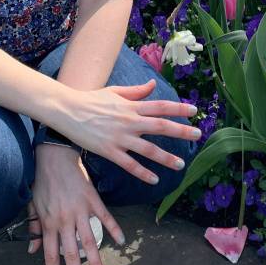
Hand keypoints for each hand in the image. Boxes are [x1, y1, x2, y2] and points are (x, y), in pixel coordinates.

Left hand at [28, 144, 124, 264]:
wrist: (54, 155)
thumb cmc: (41, 180)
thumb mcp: (32, 205)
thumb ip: (33, 228)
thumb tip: (31, 250)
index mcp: (49, 223)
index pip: (51, 255)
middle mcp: (65, 220)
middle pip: (72, 254)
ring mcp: (80, 210)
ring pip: (90, 241)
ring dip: (95, 261)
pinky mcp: (92, 199)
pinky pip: (105, 217)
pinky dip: (114, 229)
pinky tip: (121, 241)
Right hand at [54, 78, 199, 184]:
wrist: (67, 111)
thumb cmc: (91, 100)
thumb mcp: (115, 92)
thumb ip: (136, 91)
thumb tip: (153, 84)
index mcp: (131, 106)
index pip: (161, 106)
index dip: (178, 108)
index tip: (194, 111)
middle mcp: (129, 121)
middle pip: (160, 126)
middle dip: (181, 131)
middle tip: (198, 135)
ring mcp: (120, 137)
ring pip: (148, 149)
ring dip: (166, 158)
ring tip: (180, 165)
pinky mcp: (109, 151)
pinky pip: (129, 164)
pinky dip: (142, 173)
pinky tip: (154, 180)